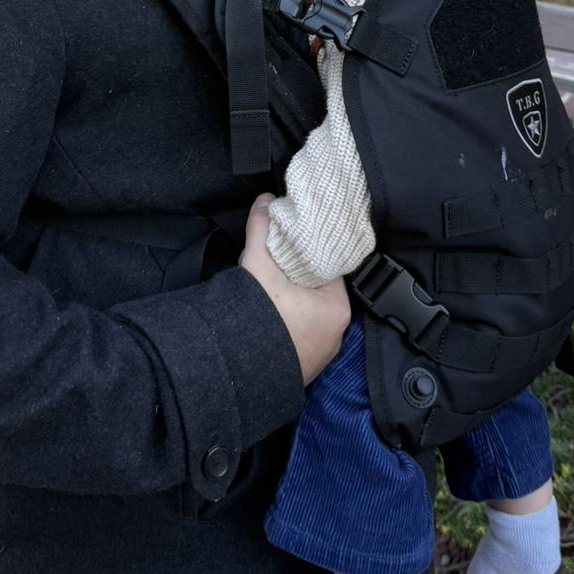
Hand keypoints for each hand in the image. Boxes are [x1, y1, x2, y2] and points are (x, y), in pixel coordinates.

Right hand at [239, 193, 349, 384]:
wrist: (235, 373)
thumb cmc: (257, 320)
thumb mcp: (258, 264)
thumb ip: (262, 228)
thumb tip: (266, 200)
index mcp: (338, 308)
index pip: (328, 267)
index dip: (308, 252)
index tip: (291, 243)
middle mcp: (336, 334)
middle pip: (317, 290)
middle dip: (297, 276)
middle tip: (276, 263)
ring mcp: (320, 354)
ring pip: (306, 313)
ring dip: (289, 301)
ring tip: (268, 288)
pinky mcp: (302, 366)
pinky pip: (297, 335)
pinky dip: (284, 323)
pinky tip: (267, 314)